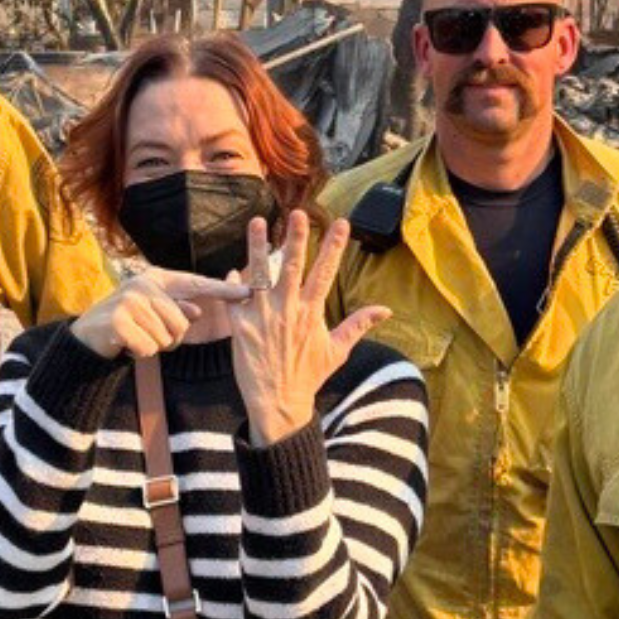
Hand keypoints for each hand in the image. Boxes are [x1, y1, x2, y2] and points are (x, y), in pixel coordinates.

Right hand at [69, 268, 249, 358]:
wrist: (88, 337)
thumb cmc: (129, 324)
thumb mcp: (155, 314)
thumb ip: (178, 310)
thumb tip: (196, 312)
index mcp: (157, 278)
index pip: (196, 284)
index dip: (222, 290)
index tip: (248, 292)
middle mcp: (144, 284)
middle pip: (182, 323)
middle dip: (170, 338)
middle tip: (149, 334)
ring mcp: (130, 301)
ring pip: (166, 338)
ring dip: (154, 345)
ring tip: (137, 337)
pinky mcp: (119, 321)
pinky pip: (149, 348)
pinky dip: (141, 353)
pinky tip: (127, 344)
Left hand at [228, 212, 389, 445]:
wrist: (278, 404)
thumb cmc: (308, 376)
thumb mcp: (337, 351)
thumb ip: (358, 325)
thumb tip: (385, 309)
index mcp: (311, 313)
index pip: (325, 273)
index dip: (334, 247)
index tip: (342, 223)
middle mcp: (287, 310)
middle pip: (293, 267)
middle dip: (297, 239)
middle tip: (298, 214)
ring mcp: (262, 318)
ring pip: (259, 276)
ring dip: (259, 248)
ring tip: (258, 222)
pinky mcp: (240, 328)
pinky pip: (234, 300)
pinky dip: (233, 284)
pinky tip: (233, 269)